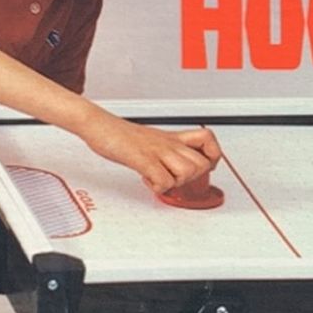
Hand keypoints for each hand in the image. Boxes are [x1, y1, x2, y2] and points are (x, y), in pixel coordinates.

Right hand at [77, 109, 222, 193]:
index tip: (205, 166)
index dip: (213, 156)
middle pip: (202, 163)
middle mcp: (168, 143)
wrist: (99, 124)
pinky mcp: (142, 159)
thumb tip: (176, 167)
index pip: (208, 139)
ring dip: (176, 183)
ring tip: (160, 179)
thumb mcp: (152, 140)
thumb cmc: (121, 135)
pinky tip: (148, 180)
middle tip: (175, 178)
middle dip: (192, 178)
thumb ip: (167, 151)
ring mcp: (156, 151)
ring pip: (187, 172)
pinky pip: (164, 180)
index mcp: (172, 137)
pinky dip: (158, 187)